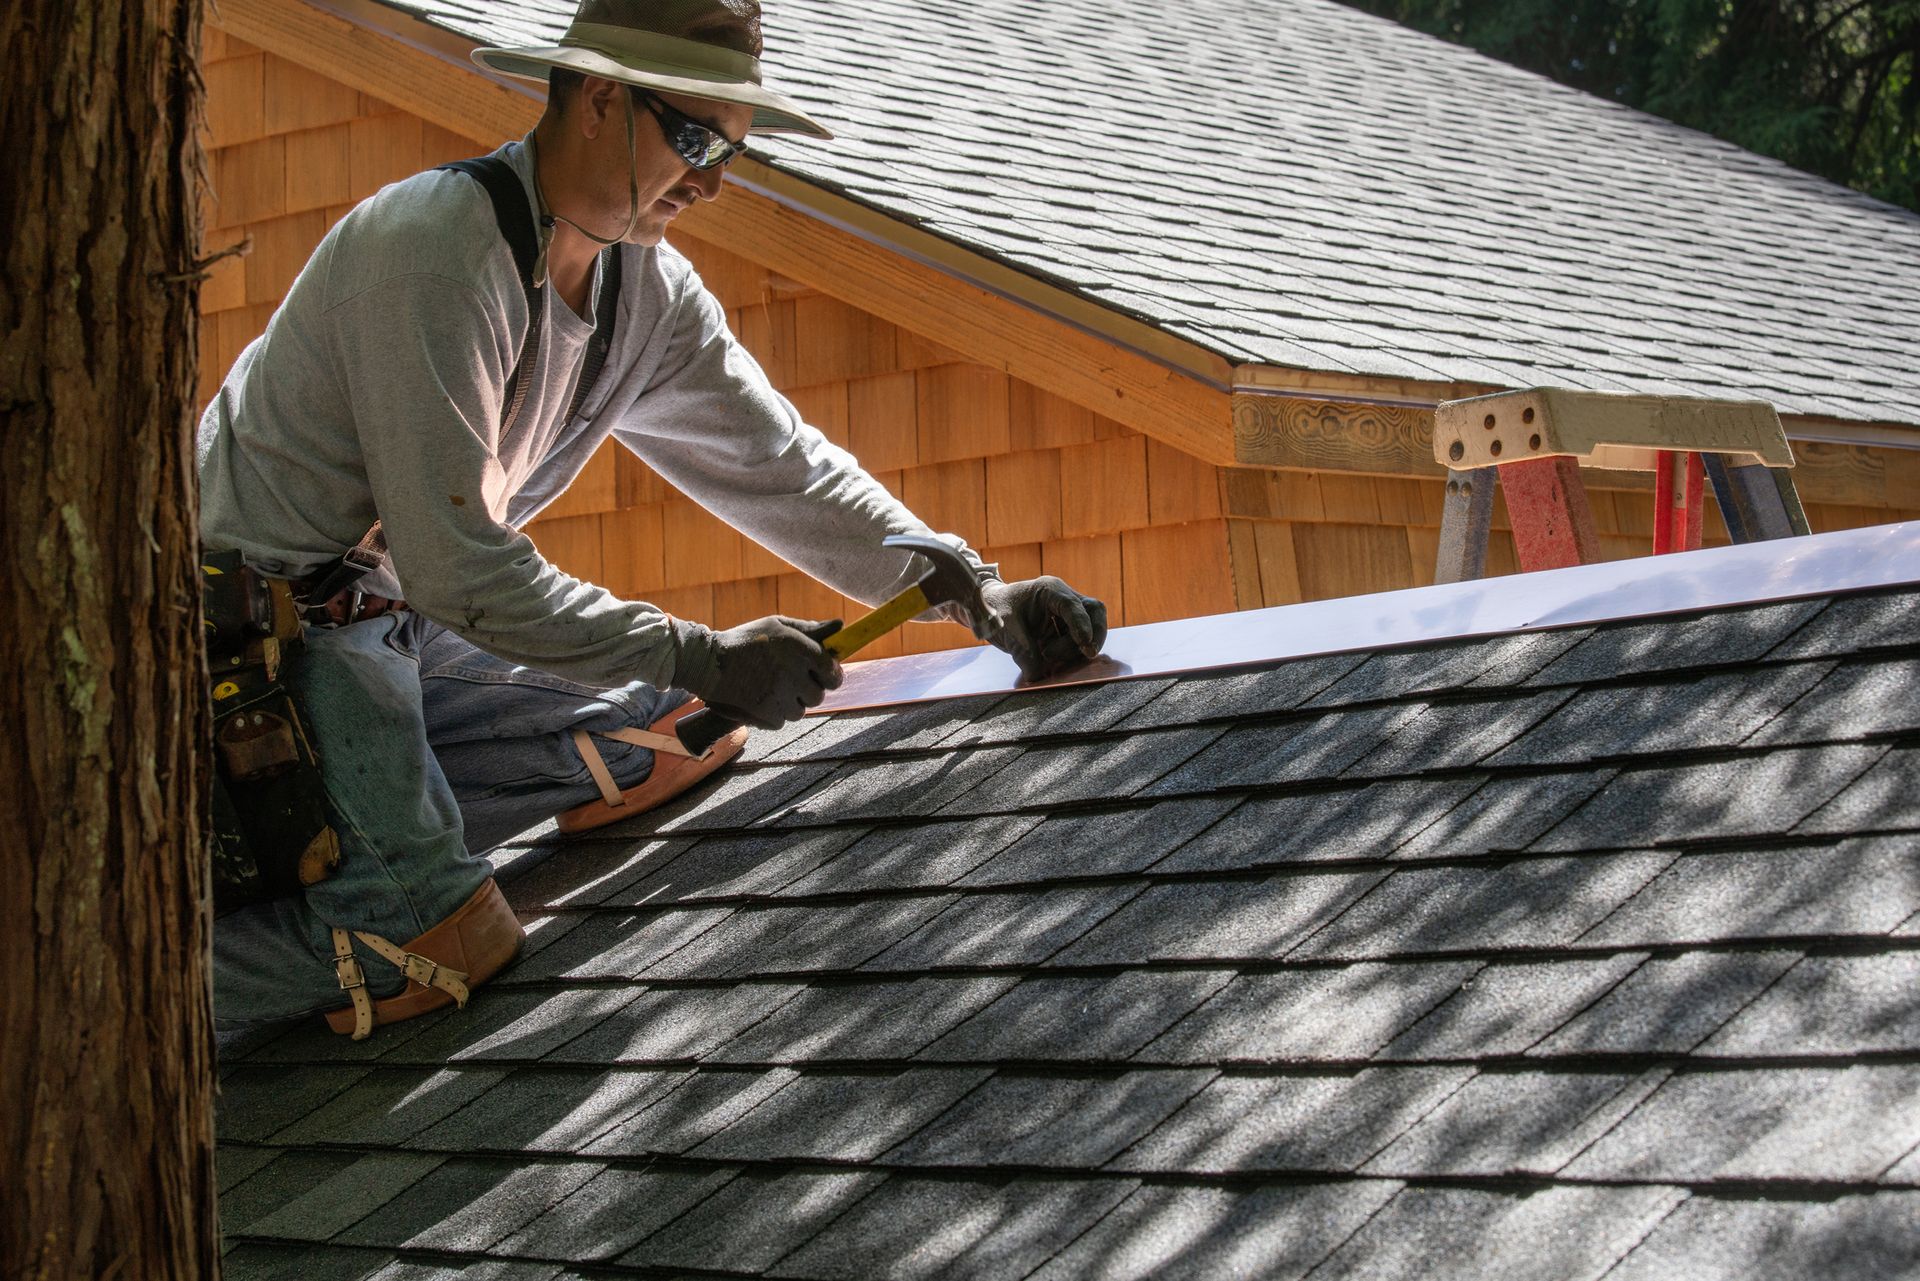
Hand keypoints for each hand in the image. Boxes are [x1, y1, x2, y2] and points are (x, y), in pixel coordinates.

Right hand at [676, 615, 842, 728]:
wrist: (708, 662)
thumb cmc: (745, 640)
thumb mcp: (777, 625)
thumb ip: (809, 629)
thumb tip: (839, 627)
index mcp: (798, 647)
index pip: (832, 671)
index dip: (831, 675)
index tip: (824, 675)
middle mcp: (792, 672)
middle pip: (818, 695)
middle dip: (808, 690)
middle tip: (791, 680)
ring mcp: (779, 695)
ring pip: (801, 711)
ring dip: (791, 703)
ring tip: (771, 687)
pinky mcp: (765, 713)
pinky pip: (782, 721)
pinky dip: (774, 713)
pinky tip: (760, 697)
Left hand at [973, 577, 1106, 680]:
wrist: (989, 609)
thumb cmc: (996, 612)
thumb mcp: (1007, 632)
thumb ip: (1024, 654)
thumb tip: (1039, 676)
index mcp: (1048, 590)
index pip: (1073, 606)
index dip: (1082, 625)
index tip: (1085, 645)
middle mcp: (1063, 597)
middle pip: (1094, 611)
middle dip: (1093, 636)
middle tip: (1086, 654)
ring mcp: (1068, 611)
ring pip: (1091, 627)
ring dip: (1076, 648)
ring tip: (1047, 655)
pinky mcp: (1067, 626)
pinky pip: (1082, 638)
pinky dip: (1073, 651)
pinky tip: (1055, 658)